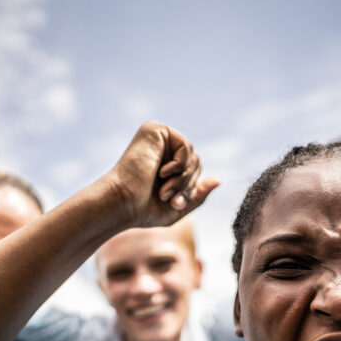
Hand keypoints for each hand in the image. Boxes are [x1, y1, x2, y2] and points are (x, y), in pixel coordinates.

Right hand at [104, 121, 218, 229]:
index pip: (194, 171)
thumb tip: (218, 180)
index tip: (174, 205)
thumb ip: (198, 194)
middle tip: (169, 199)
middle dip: (188, 185)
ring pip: (193, 155)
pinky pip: (185, 145)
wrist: (122, 204)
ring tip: (164, 191)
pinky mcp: (154, 130)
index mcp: (164, 163)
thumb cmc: (143, 210)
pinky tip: (161, 173)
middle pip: (196, 162)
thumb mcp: (178, 208)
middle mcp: (160, 148)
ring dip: (183, 179)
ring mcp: (157, 137)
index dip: (190, 189)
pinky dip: (180, 165)